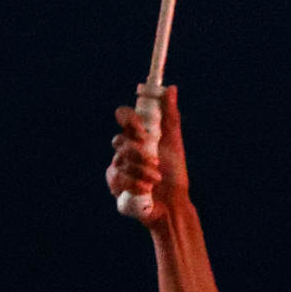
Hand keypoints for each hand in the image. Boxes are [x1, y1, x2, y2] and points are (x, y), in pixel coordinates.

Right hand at [105, 87, 186, 227]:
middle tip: (154, 161)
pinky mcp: (115, 185)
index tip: (140, 129)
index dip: (128, 119)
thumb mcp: (174, 141)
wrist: (172, 203)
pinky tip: (145, 189)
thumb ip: (170, 116)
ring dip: (140, 171)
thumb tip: (171, 88)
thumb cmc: (175, 172)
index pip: (124, 117)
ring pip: (119, 161)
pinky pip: (116, 178)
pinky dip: (133, 183)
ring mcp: (118, 167)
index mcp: (138, 135)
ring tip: (155, 179)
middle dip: (138, 152)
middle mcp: (125, 149)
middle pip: (119, 140)